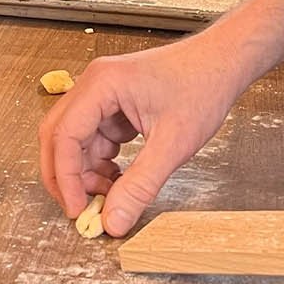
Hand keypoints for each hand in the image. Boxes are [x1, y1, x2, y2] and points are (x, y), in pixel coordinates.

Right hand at [38, 37, 244, 236]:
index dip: (65, 177)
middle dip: (67, 176)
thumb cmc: (202, 85)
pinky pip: (96, 139)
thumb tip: (113, 221)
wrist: (224, 62)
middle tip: (81, 209)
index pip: (64, 135)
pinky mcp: (116, 105)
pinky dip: (102, 163)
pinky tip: (120, 178)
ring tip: (112, 195)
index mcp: (102, 85)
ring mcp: (104, 94)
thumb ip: (140, 185)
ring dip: (87, 172)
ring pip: (77, 141)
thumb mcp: (172, 144)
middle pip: (60, 136)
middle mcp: (95, 85)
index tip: (76, 209)